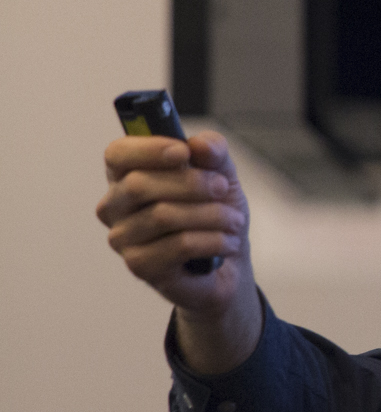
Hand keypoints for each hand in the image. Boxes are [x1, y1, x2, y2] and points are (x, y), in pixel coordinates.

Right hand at [98, 130, 260, 372]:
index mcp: (126, 175)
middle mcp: (114, 206)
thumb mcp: (222, 173)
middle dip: (192, 183)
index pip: (117, 154)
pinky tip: (227, 243)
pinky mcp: (139, 266)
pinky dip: (213, 240)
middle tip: (223, 187)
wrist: (228, 260)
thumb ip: (213, 152)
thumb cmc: (214, 211)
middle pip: (139, 184)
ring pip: (162, 216)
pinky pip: (178, 246)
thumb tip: (200, 145)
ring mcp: (122, 238)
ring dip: (211, 214)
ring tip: (234, 220)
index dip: (148, 150)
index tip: (184, 152)